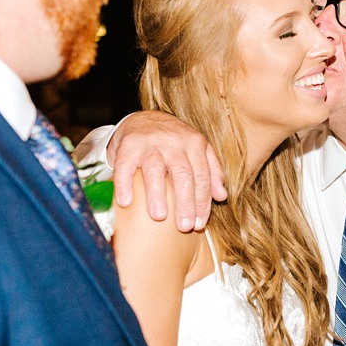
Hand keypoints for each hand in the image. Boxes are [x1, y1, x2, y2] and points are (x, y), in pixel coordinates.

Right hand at [104, 111, 226, 230]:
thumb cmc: (174, 142)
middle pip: (182, 174)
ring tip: (159, 217)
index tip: (199, 225)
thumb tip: (221, 196)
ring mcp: (150, 143)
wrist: (144, 119)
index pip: (201, 176)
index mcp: (194, 144)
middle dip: (185, 202)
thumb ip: (212, 170)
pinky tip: (125, 202)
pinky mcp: (129, 145)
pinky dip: (124, 183)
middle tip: (184, 227)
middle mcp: (174, 141)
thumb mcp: (197, 150)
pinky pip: (125, 165)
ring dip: (157, 194)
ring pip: (155, 169)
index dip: (202, 202)